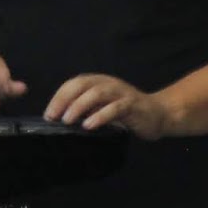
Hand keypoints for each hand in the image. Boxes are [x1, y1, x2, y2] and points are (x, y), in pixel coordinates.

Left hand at [45, 75, 170, 139]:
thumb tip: (60, 118)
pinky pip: (115, 108)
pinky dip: (100, 116)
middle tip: (54, 117)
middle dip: (64, 100)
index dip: (58, 97)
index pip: (73, 84)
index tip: (48, 114)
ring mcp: (121, 93)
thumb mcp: (102, 108)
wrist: (158, 114)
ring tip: (67, 120)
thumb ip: (85, 109)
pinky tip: (89, 125)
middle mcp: (108, 83)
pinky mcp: (132, 105)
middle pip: (82, 85)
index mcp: (98, 82)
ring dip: (79, 106)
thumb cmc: (126, 113)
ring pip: (97, 93)